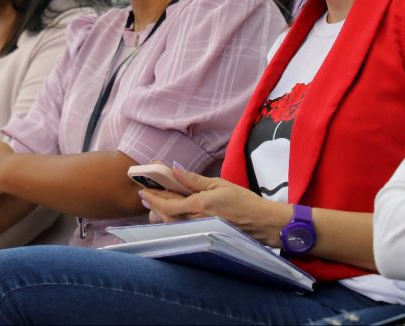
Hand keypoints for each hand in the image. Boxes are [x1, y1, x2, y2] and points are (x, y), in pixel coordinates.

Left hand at [141, 164, 288, 247]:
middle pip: (165, 215)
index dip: (153, 195)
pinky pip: (181, 228)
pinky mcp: (203, 235)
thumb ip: (194, 179)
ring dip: (159, 213)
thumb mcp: (219, 184)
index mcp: (199, 205)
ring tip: (154, 203)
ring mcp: (199, 230)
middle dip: (153, 204)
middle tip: (146, 193)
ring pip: (171, 224)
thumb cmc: (243, 201)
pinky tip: (170, 214)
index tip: (144, 188)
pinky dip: (171, 220)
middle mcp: (196, 221)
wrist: (260, 222)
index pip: (168, 203)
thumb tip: (174, 170)